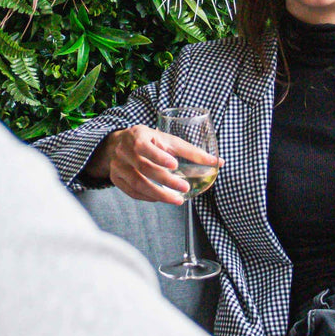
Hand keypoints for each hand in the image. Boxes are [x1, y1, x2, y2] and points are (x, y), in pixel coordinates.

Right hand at [84, 125, 221, 203]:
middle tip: (184, 187)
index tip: (174, 164)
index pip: (144, 147)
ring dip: (159, 193)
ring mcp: (118, 165)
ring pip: (137, 183)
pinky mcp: (116, 178)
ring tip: (177, 200)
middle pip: (143, 168)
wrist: (120, 144)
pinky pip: (132, 191)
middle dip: (165, 180)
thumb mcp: (167, 141)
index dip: (158, 156)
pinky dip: (148, 197)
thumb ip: (190, 151)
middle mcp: (124, 150)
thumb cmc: (150, 141)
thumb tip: (218, 163)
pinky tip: (161, 198)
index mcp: (137, 136)